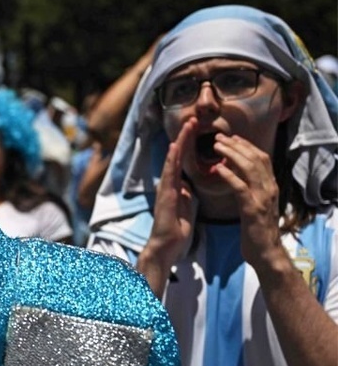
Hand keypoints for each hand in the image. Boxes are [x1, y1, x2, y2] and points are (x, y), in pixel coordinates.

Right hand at [142, 117, 197, 275]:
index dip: (191, 145)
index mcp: (177, 186)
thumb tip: (187, 184)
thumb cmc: (176, 229)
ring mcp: (166, 188)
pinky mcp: (165, 195)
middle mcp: (170, 183)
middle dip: (186, 137)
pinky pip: (169, 174)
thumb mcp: (186, 206)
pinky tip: (176, 147)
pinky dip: (172, 159)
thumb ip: (186, 193)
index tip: (199, 130)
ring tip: (187, 126)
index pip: (184, 161)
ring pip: (173, 160)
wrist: (167, 246)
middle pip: (178, 156)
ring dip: (180, 142)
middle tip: (193, 119)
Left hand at [212, 133, 284, 269]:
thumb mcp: (255, 206)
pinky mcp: (252, 208)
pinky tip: (218, 168)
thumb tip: (238, 178)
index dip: (246, 146)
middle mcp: (269, 188)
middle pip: (255, 158)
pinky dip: (229, 175)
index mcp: (269, 186)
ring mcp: (262, 197)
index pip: (261, 158)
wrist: (265, 253)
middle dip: (237, 145)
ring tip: (216, 146)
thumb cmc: (257, 232)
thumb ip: (250, 191)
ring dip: (232, 154)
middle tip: (220, 137)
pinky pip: (240, 187)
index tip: (231, 138)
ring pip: (249, 168)